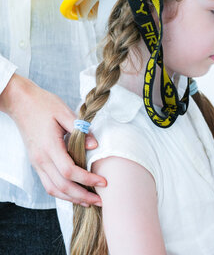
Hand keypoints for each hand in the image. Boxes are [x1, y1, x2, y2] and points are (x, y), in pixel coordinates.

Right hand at [0, 74, 105, 205]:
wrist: (20, 102)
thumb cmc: (43, 104)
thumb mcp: (65, 112)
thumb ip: (81, 130)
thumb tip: (94, 146)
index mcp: (49, 146)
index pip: (70, 172)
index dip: (87, 180)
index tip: (104, 182)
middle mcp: (40, 159)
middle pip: (62, 186)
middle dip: (82, 196)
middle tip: (101, 200)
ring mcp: (36, 162)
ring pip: (53, 189)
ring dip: (72, 198)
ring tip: (89, 201)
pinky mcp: (36, 162)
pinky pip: (48, 183)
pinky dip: (62, 192)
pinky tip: (75, 193)